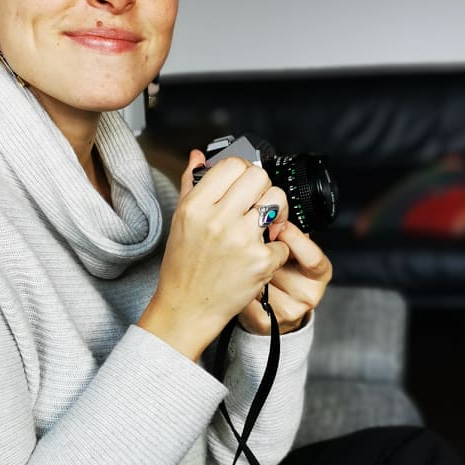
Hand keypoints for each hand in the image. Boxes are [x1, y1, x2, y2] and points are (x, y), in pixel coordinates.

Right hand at [138, 150, 290, 359]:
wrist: (187, 308)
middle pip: (259, 177)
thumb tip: (200, 155)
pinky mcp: (260, 261)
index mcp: (196, 206)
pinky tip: (261, 257)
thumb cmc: (183, 266)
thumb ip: (191, 184)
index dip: (243, 171)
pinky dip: (276, 249)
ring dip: (276, 212)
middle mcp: (218, 219)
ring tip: (264, 225)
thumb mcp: (180, 221)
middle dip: (262, 188)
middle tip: (257, 204)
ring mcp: (241, 240)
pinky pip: (283, 240)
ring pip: (277, 201)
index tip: (243, 184)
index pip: (232, 165)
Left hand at [236, 219, 332, 335]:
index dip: (294, 239)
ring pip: (259, 276)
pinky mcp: (264, 321)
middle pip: (281, 264)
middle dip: (263, 250)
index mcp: (318, 275)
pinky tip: (234, 276)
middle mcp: (307, 295)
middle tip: (252, 242)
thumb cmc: (282, 274)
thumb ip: (289, 235)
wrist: (272, 311)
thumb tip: (274, 210)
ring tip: (242, 262)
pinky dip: (235, 279)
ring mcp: (286, 311)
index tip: (278, 226)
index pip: (312, 257)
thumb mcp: (294, 252)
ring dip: (245, 264)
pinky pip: (243, 291)